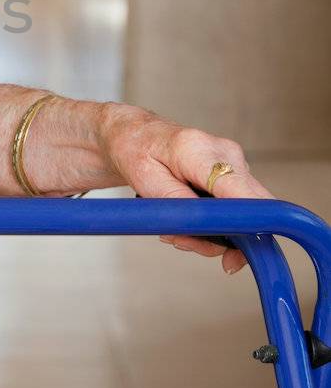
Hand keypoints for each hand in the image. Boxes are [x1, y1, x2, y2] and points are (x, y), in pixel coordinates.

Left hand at [98, 104, 274, 274]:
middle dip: (221, 237)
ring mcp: (235, 162)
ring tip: (176, 230)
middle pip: (250, 208)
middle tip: (181, 241)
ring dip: (212, 232)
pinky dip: (216, 221)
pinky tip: (189, 220)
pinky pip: (237, 207)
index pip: (239, 190)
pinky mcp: (236, 172)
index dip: (249, 223)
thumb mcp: (145, 181)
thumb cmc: (136, 151)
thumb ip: (179, 205)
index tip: (237, 254)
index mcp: (199, 151)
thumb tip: (209, 228)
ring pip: (244, 213)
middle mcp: (226, 153)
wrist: (137, 134)